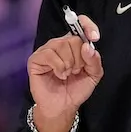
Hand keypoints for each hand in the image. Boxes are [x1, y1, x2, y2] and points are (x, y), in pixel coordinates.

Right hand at [27, 14, 102, 130]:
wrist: (63, 107)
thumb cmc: (76, 90)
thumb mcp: (93, 75)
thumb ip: (94, 60)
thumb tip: (87, 46)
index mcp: (74, 45)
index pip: (80, 24)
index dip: (88, 26)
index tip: (94, 37)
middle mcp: (60, 44)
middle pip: (74, 39)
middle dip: (79, 58)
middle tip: (76, 71)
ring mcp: (47, 51)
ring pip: (62, 45)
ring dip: (69, 63)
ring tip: (67, 74)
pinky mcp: (36, 59)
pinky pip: (50, 54)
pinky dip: (58, 66)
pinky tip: (59, 74)